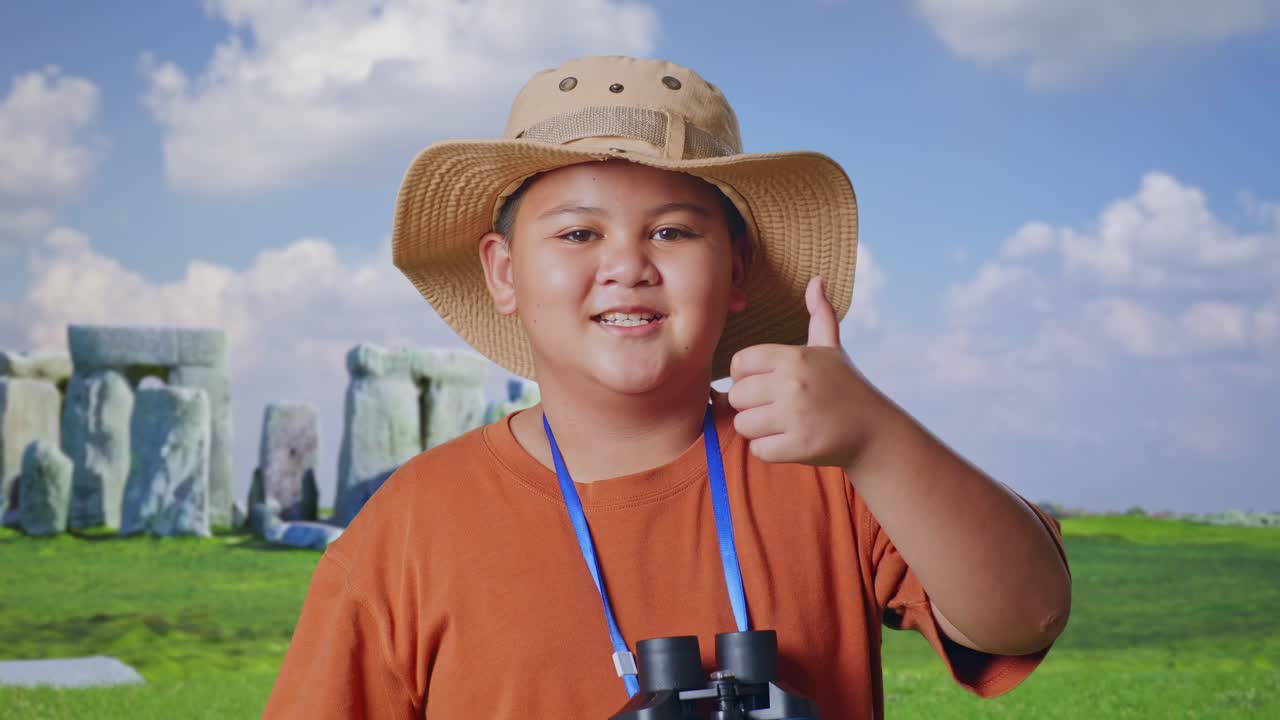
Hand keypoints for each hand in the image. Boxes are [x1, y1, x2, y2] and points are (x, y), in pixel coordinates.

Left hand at [727, 276, 884, 466]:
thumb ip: (819, 315)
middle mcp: (794, 383)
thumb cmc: (845, 387)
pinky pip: (758, 449)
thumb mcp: (831, 349)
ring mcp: (796, 416)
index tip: (761, 383)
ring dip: (756, 429)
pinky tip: (787, 441)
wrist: (873, 431)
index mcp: (795, 357)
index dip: (744, 375)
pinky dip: (768, 449)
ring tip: (779, 424)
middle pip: (737, 396)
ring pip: (743, 424)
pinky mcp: (799, 446)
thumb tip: (816, 280)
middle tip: (772, 407)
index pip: (739, 362)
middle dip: (749, 405)